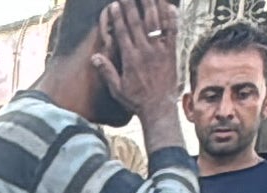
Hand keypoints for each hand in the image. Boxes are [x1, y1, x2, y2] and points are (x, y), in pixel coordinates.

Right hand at [94, 0, 182, 123]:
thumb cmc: (137, 100)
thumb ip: (106, 71)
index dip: (118, 17)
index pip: (122, 32)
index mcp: (130, 58)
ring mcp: (159, 50)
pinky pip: (172, 32)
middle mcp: (145, 51)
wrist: (159, 109)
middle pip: (138, 23)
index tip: (115, 4)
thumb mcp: (117, 89)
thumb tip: (94, 57)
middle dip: (132, 5)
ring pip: (155, 23)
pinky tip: (169, 5)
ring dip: (151, 6)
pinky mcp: (171, 52)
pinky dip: (171, 18)